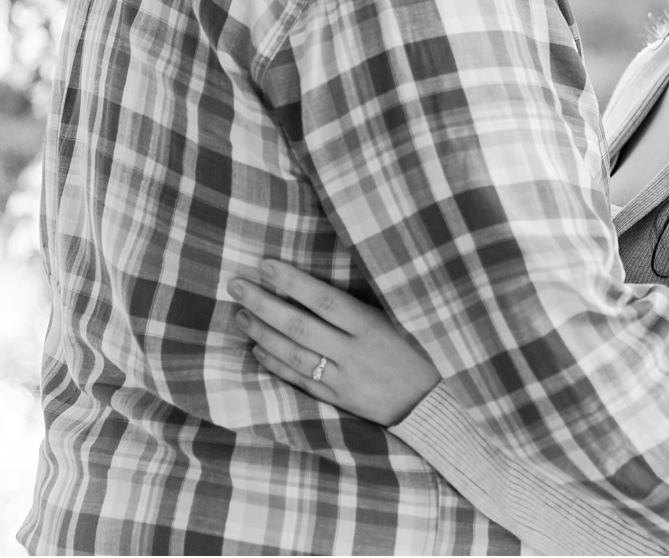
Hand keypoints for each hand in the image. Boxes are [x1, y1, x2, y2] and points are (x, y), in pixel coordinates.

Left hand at [229, 259, 441, 425]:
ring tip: (241, 314)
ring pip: (294, 355)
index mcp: (371, 326)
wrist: (431, 404)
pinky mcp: (338, 400)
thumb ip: (362, 304)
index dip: (292, 282)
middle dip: (264, 304)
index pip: (324, 300)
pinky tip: (257, 350)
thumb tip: (319, 280)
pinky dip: (276, 365)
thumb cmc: (417, 350)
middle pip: (299, 326)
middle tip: (236, 286)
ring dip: (263, 333)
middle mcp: (353, 353)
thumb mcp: (399, 318)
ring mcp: (344, 379)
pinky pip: (300, 381)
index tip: (264, 265)